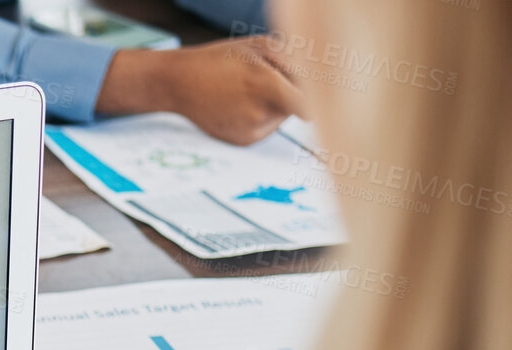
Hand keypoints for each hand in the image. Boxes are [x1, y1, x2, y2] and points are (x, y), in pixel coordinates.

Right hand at [97, 37, 305, 145]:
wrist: (179, 83)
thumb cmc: (221, 59)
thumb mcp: (260, 46)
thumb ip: (296, 59)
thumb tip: (325, 77)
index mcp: (264, 85)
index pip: (309, 105)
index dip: (322, 100)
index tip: (333, 97)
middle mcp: (258, 114)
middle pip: (298, 106)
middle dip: (294, 91)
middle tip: (271, 77)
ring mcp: (250, 131)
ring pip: (284, 117)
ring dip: (278, 103)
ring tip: (249, 90)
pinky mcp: (244, 141)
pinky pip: (269, 127)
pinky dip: (264, 115)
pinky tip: (241, 105)